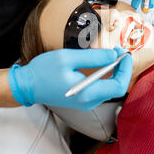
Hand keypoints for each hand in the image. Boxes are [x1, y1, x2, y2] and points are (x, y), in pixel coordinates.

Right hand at [8, 47, 131, 110]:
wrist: (27, 85)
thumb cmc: (44, 71)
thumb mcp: (68, 58)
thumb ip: (93, 57)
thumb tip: (113, 54)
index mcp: (87, 93)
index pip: (118, 86)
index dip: (125, 69)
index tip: (124, 53)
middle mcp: (89, 102)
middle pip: (116, 87)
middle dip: (121, 68)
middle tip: (118, 50)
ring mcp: (86, 103)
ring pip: (110, 88)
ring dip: (114, 71)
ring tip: (111, 53)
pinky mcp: (83, 100)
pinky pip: (101, 88)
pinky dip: (106, 75)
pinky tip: (102, 63)